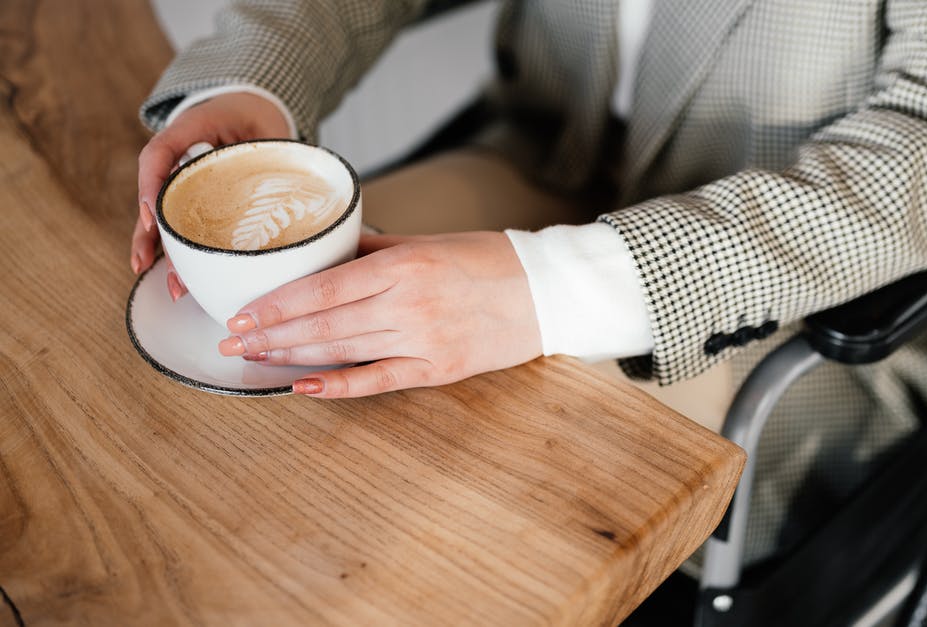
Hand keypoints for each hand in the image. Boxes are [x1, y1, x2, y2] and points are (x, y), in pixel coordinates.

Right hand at [131, 92, 290, 299]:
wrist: (251, 107)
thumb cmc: (258, 116)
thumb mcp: (268, 126)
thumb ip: (273, 150)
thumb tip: (291, 186)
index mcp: (190, 127)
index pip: (159, 153)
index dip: (151, 185)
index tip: (151, 216)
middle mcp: (178, 155)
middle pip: (156, 197)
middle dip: (154, 235)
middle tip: (152, 264)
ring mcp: (181, 178)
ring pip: (163, 217)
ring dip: (163, 252)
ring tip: (171, 286)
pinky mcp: (191, 197)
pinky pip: (179, 223)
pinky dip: (177, 250)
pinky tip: (178, 278)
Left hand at [216, 232, 542, 397]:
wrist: (547, 292)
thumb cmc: (490, 261)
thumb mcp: (428, 242)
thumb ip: (374, 249)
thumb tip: (326, 253)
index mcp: (403, 265)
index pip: (322, 287)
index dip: (276, 304)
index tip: (243, 312)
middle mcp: (408, 304)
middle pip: (322, 323)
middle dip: (270, 334)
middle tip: (230, 342)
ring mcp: (422, 340)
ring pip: (341, 351)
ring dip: (291, 357)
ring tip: (254, 359)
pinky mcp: (437, 370)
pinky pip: (378, 380)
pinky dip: (339, 386)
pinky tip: (304, 388)